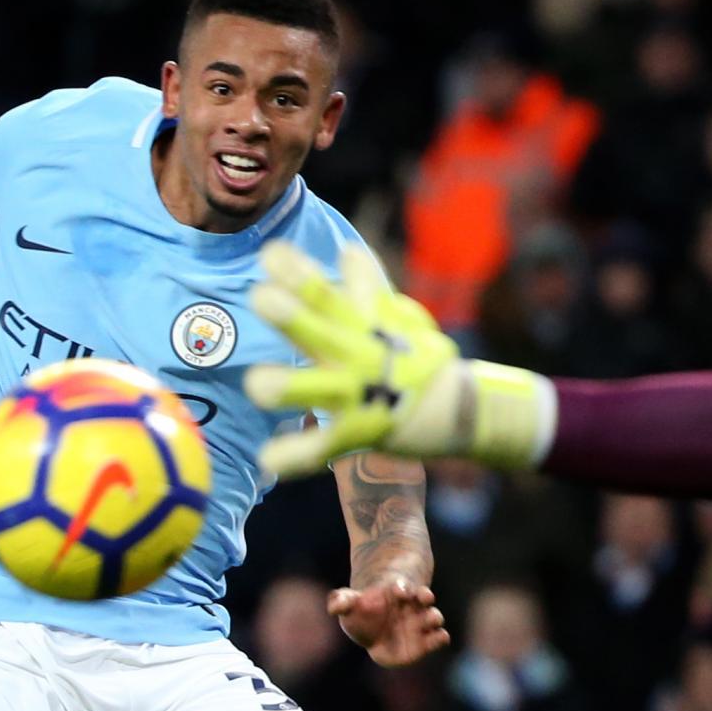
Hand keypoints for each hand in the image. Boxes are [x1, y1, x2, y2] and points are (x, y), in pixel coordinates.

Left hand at [244, 244, 551, 477]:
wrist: (453, 411)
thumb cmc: (417, 359)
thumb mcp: (400, 320)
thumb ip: (369, 288)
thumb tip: (348, 251)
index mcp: (362, 327)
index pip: (328, 294)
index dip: (301, 274)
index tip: (271, 253)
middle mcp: (357, 357)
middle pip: (322, 332)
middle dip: (294, 317)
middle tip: (262, 298)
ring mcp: (357, 396)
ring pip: (320, 390)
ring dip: (291, 387)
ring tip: (257, 385)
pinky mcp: (356, 435)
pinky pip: (322, 448)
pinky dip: (297, 455)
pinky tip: (267, 459)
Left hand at [329, 574, 448, 666]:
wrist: (378, 625)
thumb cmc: (364, 611)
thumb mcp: (350, 604)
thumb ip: (342, 602)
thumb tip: (334, 606)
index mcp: (394, 592)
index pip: (400, 586)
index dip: (401, 587)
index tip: (400, 590)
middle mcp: (411, 604)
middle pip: (423, 597)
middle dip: (424, 597)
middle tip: (424, 596)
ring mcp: (421, 621)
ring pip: (432, 616)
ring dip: (433, 617)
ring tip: (433, 619)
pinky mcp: (426, 639)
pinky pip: (437, 637)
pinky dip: (440, 638)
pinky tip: (442, 638)